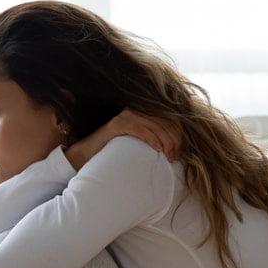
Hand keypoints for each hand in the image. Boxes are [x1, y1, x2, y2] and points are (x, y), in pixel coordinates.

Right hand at [65, 107, 182, 170]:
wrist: (88, 156)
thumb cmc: (115, 153)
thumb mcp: (138, 144)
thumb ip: (153, 140)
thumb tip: (176, 147)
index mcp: (142, 113)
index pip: (168, 119)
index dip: (178, 134)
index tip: (179, 151)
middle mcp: (135, 111)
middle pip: (163, 122)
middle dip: (174, 140)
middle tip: (174, 156)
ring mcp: (125, 116)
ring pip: (154, 125)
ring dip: (165, 141)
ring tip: (168, 155)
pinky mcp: (117, 124)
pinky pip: (140, 129)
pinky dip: (151, 139)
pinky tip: (157, 149)